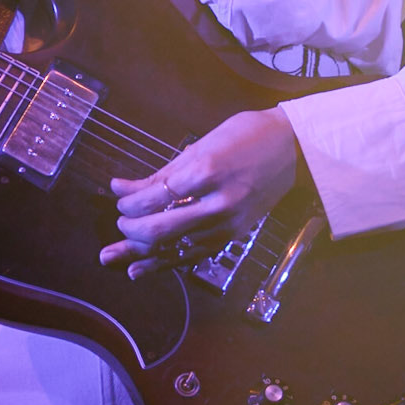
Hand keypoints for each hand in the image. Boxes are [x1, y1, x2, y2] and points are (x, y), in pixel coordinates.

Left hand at [101, 108, 301, 278]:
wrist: (294, 148)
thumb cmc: (246, 136)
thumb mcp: (201, 145)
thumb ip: (162, 172)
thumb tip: (122, 188)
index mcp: (208, 172)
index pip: (156, 197)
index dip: (129, 202)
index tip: (117, 196)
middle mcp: (217, 203)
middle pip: (161, 229)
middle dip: (130, 229)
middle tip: (119, 223)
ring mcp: (228, 224)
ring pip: (174, 248)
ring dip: (138, 253)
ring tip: (110, 257)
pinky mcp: (233, 236)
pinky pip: (192, 254)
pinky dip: (164, 263)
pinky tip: (140, 268)